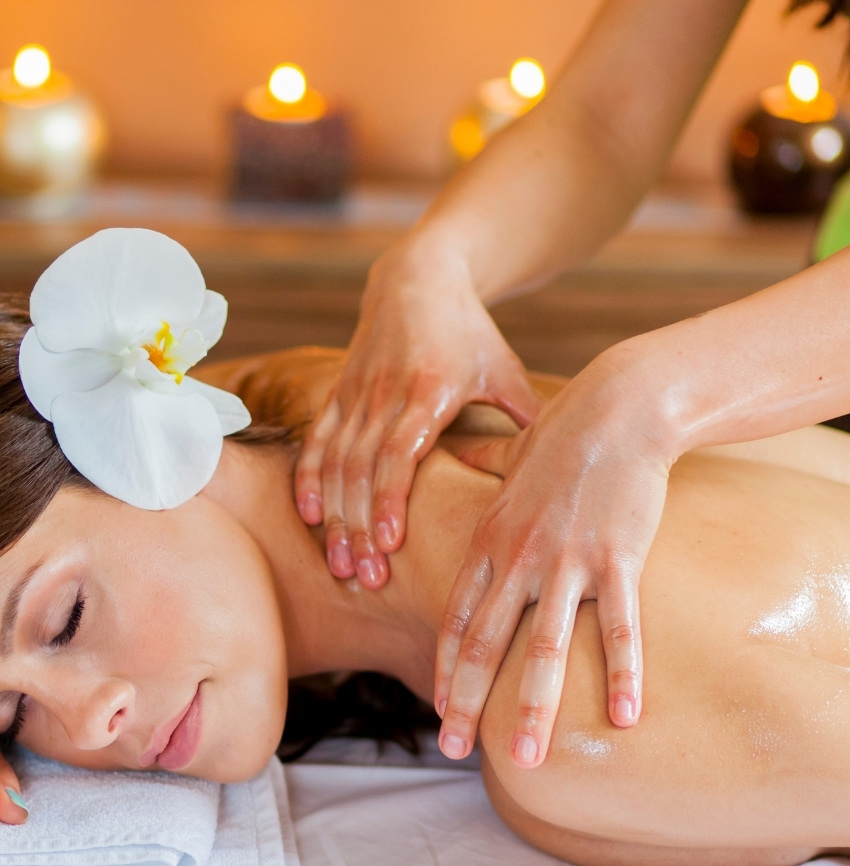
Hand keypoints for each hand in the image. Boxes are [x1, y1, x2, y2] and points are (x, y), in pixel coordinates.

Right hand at [295, 237, 539, 588]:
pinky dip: (308, 481)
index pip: (399, 453)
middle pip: (362, 471)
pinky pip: (317, 444)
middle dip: (360, 528)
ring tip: (340, 565)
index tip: (391, 543)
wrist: (417, 279)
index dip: (391, 499)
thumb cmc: (469, 332)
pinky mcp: (337, 396)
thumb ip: (526, 418)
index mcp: (428, 390)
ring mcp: (355, 396)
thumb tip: (565, 474)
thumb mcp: (504, 369)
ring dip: (336, 518)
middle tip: (366, 578)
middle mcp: (384, 395)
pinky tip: (309, 518)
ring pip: (336, 466)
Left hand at [434, 347, 672, 767]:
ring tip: (528, 758)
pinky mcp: (616, 558)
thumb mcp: (508, 462)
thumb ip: (480, 474)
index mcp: (488, 544)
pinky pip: (617, 626)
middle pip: (483, 645)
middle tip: (453, 750)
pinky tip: (624, 716)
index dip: (446, 670)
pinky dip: (623, 673)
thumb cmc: (563, 435)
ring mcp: (565, 562)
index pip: (456, 621)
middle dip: (466, 704)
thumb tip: (460, 455)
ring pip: (543, 648)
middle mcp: (516, 560)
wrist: (617, 406)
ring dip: (534, 707)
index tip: (439, 710)